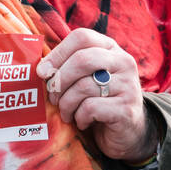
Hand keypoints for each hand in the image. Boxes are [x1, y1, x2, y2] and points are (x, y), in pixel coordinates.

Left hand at [35, 28, 156, 163]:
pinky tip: (82, 122)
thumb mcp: (87, 78)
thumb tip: (41, 69)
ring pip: (84, 86)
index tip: (42, 72)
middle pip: (82, 59)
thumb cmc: (99, 100)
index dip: (58, 53)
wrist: (127, 132)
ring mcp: (128, 85)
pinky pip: (91, 108)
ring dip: (67, 103)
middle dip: (60, 80)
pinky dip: (79, 117)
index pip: (82, 37)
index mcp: (111, 48)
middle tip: (53, 97)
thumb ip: (69, 66)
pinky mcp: (126, 109)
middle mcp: (123, 62)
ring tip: (66, 113)